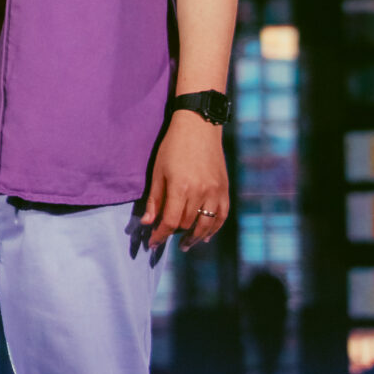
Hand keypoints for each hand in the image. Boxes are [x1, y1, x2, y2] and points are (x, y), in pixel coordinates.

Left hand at [137, 110, 229, 253]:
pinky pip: (222, 216)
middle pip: (187, 224)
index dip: (160, 235)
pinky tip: (206, 235)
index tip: (153, 243)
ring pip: (206, 224)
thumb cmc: (173, 148)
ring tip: (185, 244)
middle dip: (174, 234)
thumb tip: (148, 223)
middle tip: (165, 239)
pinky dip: (214, 228)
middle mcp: (201, 193)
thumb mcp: (157, 171)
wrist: (199, 128)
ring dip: (195, 237)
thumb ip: (154, 199)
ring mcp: (216, 192)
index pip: (170, 221)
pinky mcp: (225, 190)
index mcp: (181, 188)